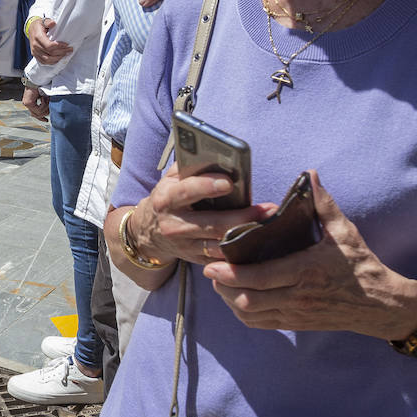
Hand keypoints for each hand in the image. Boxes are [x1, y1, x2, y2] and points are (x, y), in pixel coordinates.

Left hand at [21, 86, 48, 121]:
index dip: (41, 118)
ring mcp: (27, 104)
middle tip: (50, 106)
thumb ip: (45, 104)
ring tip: (47, 99)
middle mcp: (27, 104)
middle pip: (37, 116)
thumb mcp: (44, 97)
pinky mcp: (28, 103)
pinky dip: (44, 105)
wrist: (38, 78)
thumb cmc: (42, 85)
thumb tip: (49, 112)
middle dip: (46, 112)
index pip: (34, 115)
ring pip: (39, 113)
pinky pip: (38, 110)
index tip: (46, 120)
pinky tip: (44, 98)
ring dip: (46, 107)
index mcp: (30, 103)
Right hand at [27, 17, 72, 63]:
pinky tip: (58, 58)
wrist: (31, 29)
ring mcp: (35, 51)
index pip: (49, 46)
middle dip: (61, 52)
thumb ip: (48, 22)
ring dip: (58, 58)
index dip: (59, 46)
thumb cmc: (39, 25)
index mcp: (37, 37)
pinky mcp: (35, 55)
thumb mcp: (43, 21)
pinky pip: (44, 62)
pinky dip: (52, 62)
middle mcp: (35, 45)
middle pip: (50, 53)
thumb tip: (53, 23)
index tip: (66, 44)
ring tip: (65, 54)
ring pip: (47, 60)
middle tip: (69, 50)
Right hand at [126, 166, 274, 265]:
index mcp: (166, 200)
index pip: (186, 191)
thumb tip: (215, 155)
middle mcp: (174, 225)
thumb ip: (188, 167)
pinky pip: (222, 259)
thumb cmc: (166, 200)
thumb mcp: (169, 181)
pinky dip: (241, 253)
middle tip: (267, 209)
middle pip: (212, 224)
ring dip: (246, 236)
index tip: (229, 182)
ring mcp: (185, 246)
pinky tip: (259, 243)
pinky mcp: (196, 260)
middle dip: (241, 217)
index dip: (207, 186)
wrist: (147, 233)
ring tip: (269, 225)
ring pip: (220, 245)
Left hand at [201, 171, 416, 337]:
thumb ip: (323, 202)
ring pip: (251, 314)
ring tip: (219, 282)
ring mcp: (296, 314)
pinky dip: (244, 314)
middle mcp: (298, 296)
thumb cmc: (360, 264)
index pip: (260, 277)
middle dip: (223, 286)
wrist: (380, 304)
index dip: (232, 273)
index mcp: (305, 271)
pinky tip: (236, 299)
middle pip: (248, 299)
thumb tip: (309, 173)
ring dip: (230, 300)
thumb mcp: (344, 231)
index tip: (212, 262)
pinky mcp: (296, 325)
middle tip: (208, 270)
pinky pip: (262, 324)